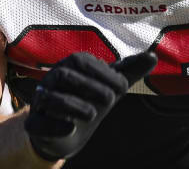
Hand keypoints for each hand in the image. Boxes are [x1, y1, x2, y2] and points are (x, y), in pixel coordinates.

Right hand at [25, 51, 156, 160]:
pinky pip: (36, 122)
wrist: (67, 132)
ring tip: (93, 115)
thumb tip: (153, 56)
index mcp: (70, 67)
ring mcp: (41, 103)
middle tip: (111, 100)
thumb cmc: (89, 101)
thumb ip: (129, 72)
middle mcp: (52, 80)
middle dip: (89, 85)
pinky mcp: (34, 125)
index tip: (122, 88)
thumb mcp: (110, 88)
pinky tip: (70, 128)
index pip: (83, 61)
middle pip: (65, 73)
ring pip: (49, 97)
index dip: (104, 74)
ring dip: (73, 105)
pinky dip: (54, 125)